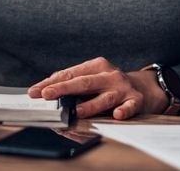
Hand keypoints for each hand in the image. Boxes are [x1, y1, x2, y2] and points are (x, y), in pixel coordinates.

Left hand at [27, 57, 167, 119]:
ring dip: (91, 104)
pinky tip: (117, 115)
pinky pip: (130, 106)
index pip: (69, 74)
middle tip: (47, 95)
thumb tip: (45, 91)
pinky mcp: (136, 100)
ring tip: (78, 111)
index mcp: (95, 66)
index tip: (35, 91)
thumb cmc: (110, 85)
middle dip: (64, 88)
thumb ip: (72, 83)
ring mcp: (123, 87)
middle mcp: (109, 74)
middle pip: (84, 82)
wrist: (144, 88)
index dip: (51, 83)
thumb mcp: (92, 78)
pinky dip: (124, 110)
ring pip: (105, 96)